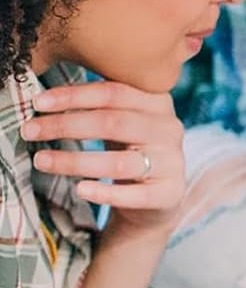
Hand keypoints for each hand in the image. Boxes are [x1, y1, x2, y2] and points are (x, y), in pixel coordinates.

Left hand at [22, 82, 185, 233]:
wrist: (158, 195)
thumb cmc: (130, 150)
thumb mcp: (121, 120)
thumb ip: (97, 104)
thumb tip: (46, 98)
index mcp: (158, 103)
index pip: (114, 92)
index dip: (74, 96)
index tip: (38, 103)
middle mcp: (170, 129)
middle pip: (114, 123)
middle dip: (66, 126)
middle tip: (30, 132)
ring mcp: (173, 162)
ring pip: (119, 162)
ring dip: (74, 162)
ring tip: (42, 161)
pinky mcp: (170, 193)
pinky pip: (135, 195)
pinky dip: (105, 193)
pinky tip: (80, 190)